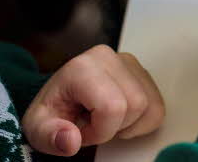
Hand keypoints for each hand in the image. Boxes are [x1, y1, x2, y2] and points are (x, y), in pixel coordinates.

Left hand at [22, 45, 163, 155]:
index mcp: (84, 67)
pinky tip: (120, 116)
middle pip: (136, 106)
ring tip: (105, 119)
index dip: (100, 131)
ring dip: (130, 124)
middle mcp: (112, 58)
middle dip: (116, 127)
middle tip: (93, 126)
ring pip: (151, 107)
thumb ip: (50, 135)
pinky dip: (143, 120)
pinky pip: (158, 106)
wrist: (62, 97)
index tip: (82, 131)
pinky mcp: (144, 73)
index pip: (113, 107)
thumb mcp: (38, 127)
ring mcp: (131, 63)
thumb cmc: (53, 110)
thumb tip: (70, 140)